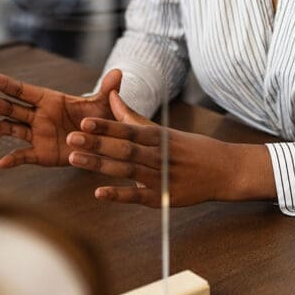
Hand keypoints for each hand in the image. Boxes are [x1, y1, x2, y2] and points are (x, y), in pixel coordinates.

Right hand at [0, 69, 122, 168]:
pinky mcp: (40, 153)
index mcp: (50, 100)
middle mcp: (39, 116)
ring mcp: (37, 135)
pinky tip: (1, 164)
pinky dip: (14, 160)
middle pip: (14, 109)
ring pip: (13, 130)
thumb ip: (108, 91)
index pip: (26, 91)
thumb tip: (120, 73)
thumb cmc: (97, 119)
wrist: (98, 142)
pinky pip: (24, 156)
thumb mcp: (103, 106)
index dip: (9, 84)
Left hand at [63, 90, 276, 206]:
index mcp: (158, 137)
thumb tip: (111, 96)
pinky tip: (99, 193)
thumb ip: (133, 116)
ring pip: (126, 170)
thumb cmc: (189, 148)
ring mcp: (160, 177)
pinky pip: (138, 196)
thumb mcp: (164, 131)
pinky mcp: (163, 198)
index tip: (84, 119)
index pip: (128, 129)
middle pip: (123, 148)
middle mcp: (158, 155)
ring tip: (74, 159)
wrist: (223, 171)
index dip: (106, 124)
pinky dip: (119, 194)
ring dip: (99, 165)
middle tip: (71, 136)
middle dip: (96, 142)